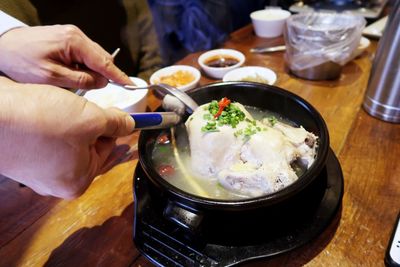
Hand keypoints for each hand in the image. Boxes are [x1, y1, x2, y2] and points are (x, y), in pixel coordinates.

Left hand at [0, 25, 132, 88]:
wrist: (1, 46)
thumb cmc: (21, 61)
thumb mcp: (52, 78)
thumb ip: (81, 80)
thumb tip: (102, 82)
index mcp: (74, 42)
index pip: (104, 62)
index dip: (119, 76)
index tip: (132, 86)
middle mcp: (76, 35)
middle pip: (101, 58)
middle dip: (101, 75)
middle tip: (90, 89)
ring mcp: (71, 35)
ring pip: (92, 58)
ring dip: (90, 72)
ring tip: (72, 82)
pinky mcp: (67, 39)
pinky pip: (83, 55)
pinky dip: (82, 67)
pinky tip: (71, 74)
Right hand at [0, 77, 134, 198]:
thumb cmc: (40, 122)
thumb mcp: (91, 119)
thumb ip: (116, 123)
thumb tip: (129, 124)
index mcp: (77, 181)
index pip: (107, 150)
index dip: (114, 128)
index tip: (119, 114)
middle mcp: (56, 181)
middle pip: (87, 147)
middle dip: (89, 124)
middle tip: (86, 108)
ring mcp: (36, 169)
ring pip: (66, 139)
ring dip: (69, 121)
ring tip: (60, 108)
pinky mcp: (21, 154)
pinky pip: (46, 137)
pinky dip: (50, 121)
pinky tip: (45, 110)